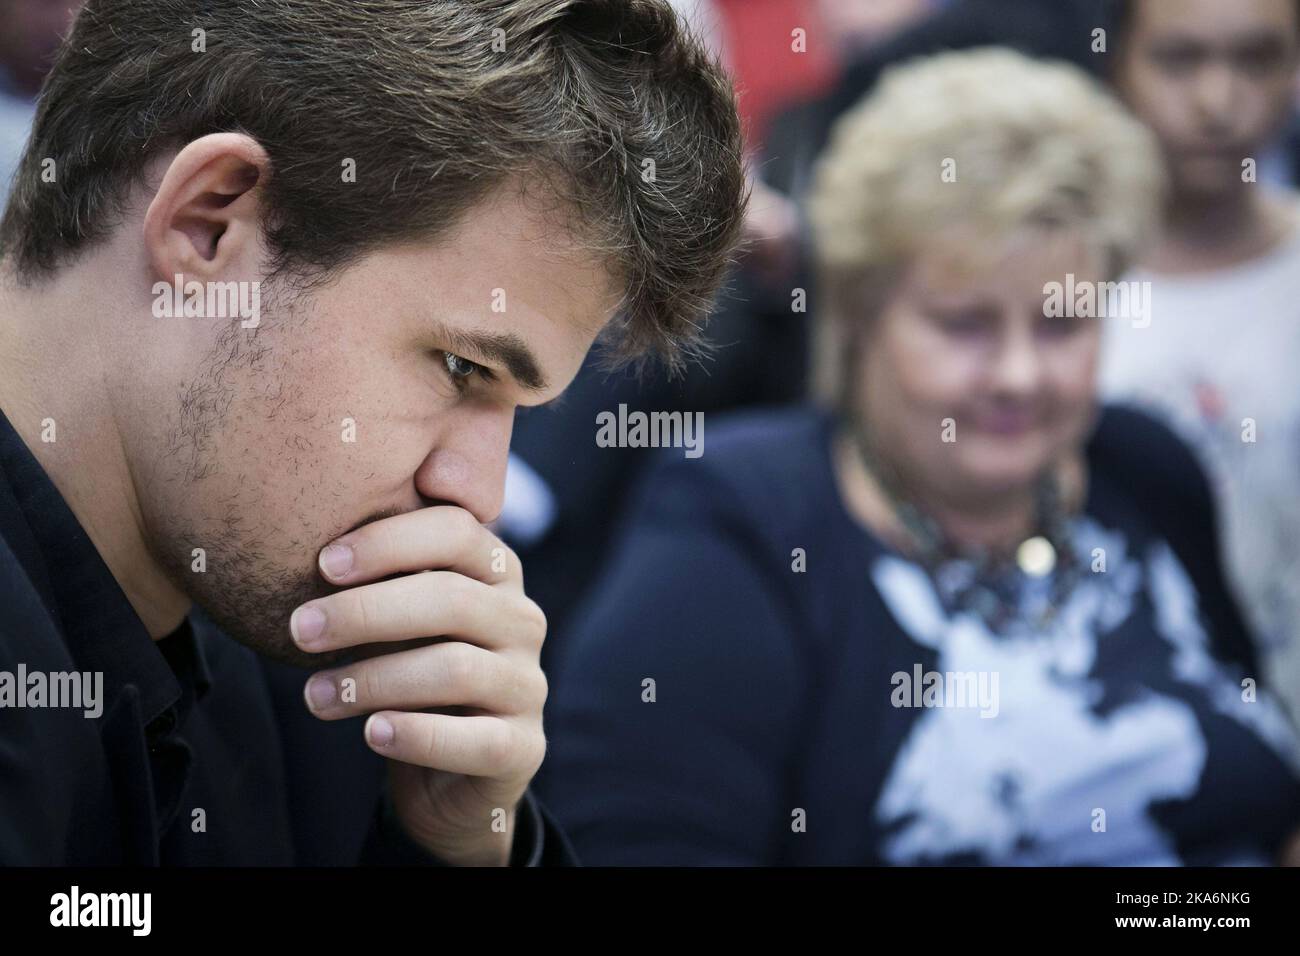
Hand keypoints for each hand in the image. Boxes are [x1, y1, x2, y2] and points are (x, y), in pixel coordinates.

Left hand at [290, 506, 548, 865]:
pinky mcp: (524, 746)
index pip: (457, 530)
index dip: (390, 541)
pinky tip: (373, 733)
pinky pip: (477, 740)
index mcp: (496, 573)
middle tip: (300, 630)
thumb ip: (380, 577)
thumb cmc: (412, 671)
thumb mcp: (398, 617)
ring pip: (456, 669)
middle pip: (452, 598)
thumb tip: (316, 553)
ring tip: (316, 695)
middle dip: (366, 612)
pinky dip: (419, 735)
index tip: (325, 564)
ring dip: (374, 680)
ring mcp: (528, 684)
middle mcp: (521, 621)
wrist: (448, 771)